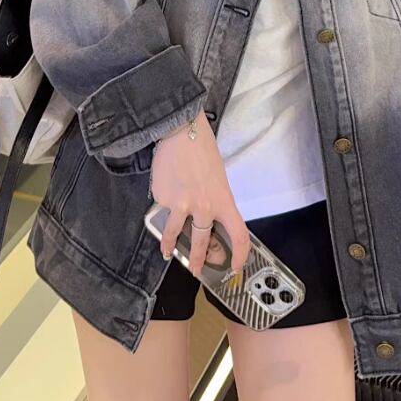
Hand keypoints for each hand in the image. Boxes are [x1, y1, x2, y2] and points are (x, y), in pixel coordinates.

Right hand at [151, 109, 251, 276]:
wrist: (181, 132)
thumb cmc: (203, 152)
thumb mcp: (218, 179)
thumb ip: (214, 202)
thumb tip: (205, 221)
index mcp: (223, 201)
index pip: (238, 235)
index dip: (239, 255)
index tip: (235, 266)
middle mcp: (203, 207)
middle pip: (201, 243)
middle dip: (198, 260)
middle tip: (195, 269)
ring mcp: (180, 205)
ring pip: (173, 234)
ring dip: (169, 246)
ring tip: (167, 252)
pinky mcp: (161, 198)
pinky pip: (163, 208)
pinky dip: (164, 207)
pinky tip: (165, 192)